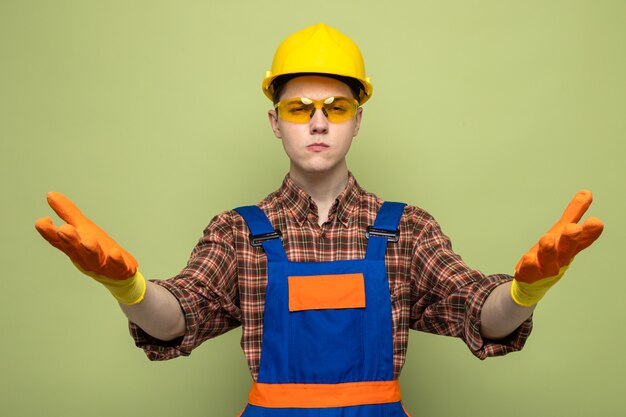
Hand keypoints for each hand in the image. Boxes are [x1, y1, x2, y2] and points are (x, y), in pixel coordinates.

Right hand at [35, 192, 144, 303]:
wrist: (121, 271)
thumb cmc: (97, 249)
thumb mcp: (82, 228)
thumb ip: (67, 213)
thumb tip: (51, 194)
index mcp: (74, 246)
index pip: (59, 240)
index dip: (49, 232)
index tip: (42, 221)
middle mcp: (85, 256)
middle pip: (75, 248)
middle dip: (70, 239)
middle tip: (64, 229)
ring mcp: (102, 263)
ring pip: (94, 258)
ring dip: (90, 250)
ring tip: (88, 241)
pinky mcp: (119, 268)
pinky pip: (117, 265)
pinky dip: (116, 260)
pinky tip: (115, 253)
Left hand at [511, 190, 603, 305]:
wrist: (533, 281)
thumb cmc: (551, 253)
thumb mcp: (561, 231)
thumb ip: (573, 213)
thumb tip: (587, 192)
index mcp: (570, 247)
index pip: (583, 239)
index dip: (590, 232)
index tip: (596, 221)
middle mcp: (560, 258)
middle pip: (567, 249)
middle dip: (570, 239)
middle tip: (573, 228)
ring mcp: (545, 267)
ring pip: (548, 259)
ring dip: (548, 250)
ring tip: (547, 239)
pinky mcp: (530, 273)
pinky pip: (529, 269)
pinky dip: (529, 264)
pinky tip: (528, 258)